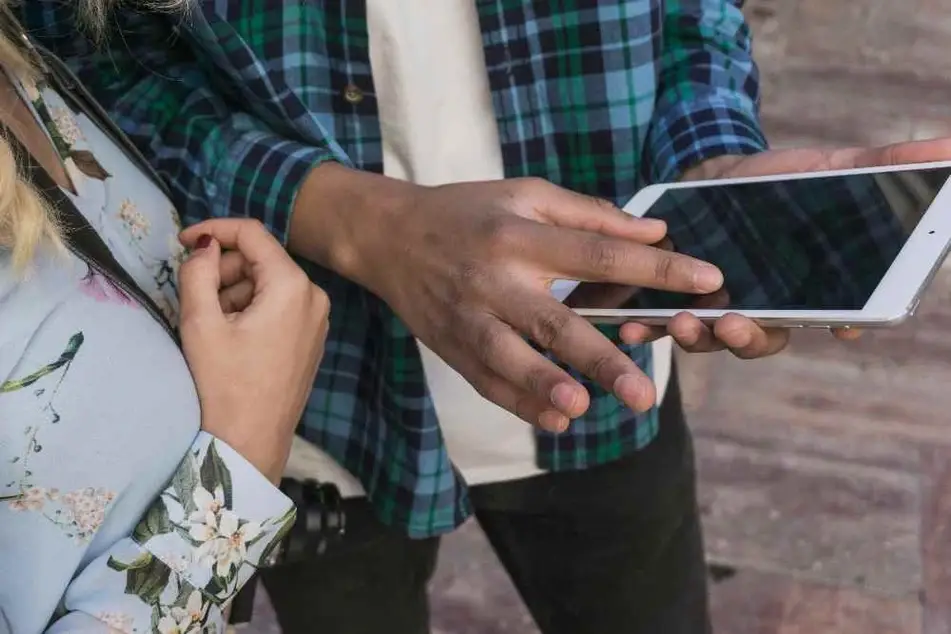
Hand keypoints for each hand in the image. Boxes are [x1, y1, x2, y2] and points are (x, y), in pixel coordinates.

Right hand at [177, 219, 329, 483]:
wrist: (250, 444)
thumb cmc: (224, 386)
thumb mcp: (201, 323)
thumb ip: (198, 272)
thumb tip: (203, 246)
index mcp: (292, 286)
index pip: (253, 234)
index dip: (214, 229)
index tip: (181, 242)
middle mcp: (314, 297)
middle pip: (261, 259)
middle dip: (223, 269)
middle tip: (194, 297)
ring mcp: (317, 320)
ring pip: (267, 283)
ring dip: (234, 292)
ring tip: (212, 326)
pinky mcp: (311, 339)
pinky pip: (278, 306)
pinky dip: (250, 309)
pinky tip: (230, 337)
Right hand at [306, 168, 723, 431]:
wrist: (388, 236)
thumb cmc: (466, 210)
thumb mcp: (524, 195)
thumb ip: (588, 215)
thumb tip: (651, 233)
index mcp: (520, 236)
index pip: (597, 254)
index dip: (653, 269)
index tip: (706, 282)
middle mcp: (494, 279)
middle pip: (553, 322)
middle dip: (600, 357)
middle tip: (644, 391)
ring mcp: (468, 317)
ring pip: (510, 359)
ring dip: (546, 386)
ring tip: (585, 408)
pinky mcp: (450, 346)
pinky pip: (486, 381)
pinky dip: (518, 402)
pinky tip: (554, 419)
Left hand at [621, 137, 950, 355]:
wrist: (714, 175)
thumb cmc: (781, 181)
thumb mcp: (832, 168)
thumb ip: (882, 166)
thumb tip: (949, 149)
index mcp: (803, 289)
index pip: (828, 317)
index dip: (838, 324)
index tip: (845, 327)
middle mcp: (762, 307)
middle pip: (760, 338)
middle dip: (746, 337)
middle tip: (731, 324)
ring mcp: (717, 307)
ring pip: (709, 337)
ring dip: (694, 337)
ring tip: (678, 323)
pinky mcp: (674, 299)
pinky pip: (662, 321)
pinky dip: (647, 326)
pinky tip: (631, 325)